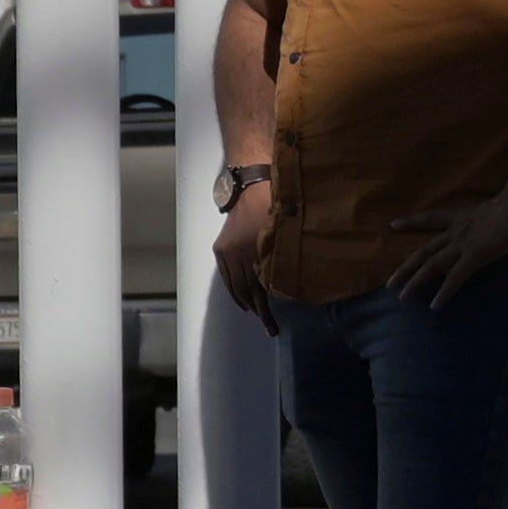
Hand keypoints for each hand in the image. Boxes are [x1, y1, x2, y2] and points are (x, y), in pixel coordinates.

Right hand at [211, 181, 280, 323]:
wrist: (252, 182)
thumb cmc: (275, 201)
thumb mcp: (283, 230)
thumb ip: (281, 256)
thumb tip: (285, 282)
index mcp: (252, 250)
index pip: (258, 288)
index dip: (265, 308)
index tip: (272, 324)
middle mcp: (235, 254)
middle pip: (245, 289)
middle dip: (256, 309)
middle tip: (268, 326)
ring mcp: (226, 251)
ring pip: (233, 284)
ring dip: (243, 300)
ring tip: (254, 312)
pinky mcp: (222, 247)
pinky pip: (225, 275)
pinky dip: (233, 288)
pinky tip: (240, 296)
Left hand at [382, 178, 507, 310]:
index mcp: (463, 218)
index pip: (431, 218)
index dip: (412, 222)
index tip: (393, 225)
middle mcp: (457, 232)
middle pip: (423, 250)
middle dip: (406, 267)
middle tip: (390, 282)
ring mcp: (463, 244)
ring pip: (430, 265)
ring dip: (414, 281)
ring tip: (400, 297)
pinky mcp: (474, 256)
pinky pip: (453, 278)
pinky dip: (443, 292)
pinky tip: (434, 306)